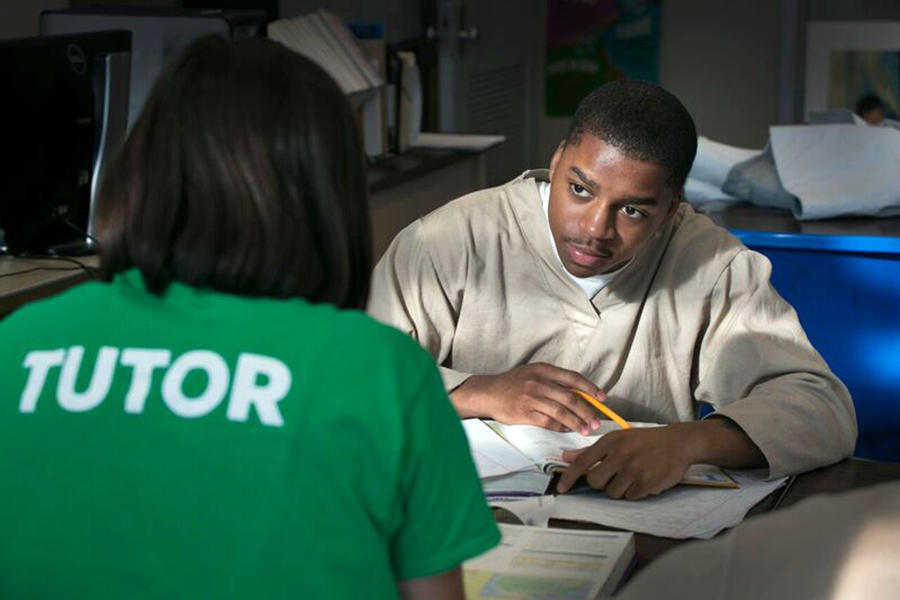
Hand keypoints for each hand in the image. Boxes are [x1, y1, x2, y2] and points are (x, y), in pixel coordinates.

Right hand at [450, 363, 605, 433]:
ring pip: (561, 412)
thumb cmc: (513, 384)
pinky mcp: (524, 413)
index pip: (572, 378)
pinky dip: (560, 427)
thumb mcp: (533, 374)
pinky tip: (566, 431)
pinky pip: (548, 422)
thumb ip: (554, 381)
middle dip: (587, 411)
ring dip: (576, 423)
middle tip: (596, 422)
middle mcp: (538, 382)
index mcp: (543, 370)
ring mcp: (531, 398)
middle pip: (570, 397)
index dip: (590, 388)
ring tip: (585, 430)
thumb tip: (580, 395)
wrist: (488, 393)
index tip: (602, 398)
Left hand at [556, 418, 766, 499]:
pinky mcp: (647, 483)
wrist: (679, 442)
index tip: (561, 488)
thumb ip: (591, 450)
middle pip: (595, 481)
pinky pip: (631, 497)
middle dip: (601, 483)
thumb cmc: (646, 441)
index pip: (583, 462)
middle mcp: (620, 455)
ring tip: (633, 476)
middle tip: (613, 476)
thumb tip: (565, 457)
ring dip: (620, 489)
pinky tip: (644, 480)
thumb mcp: (618, 439)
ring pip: (613, 492)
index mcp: (611, 441)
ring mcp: (634, 470)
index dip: (569, 476)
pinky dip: (635, 492)